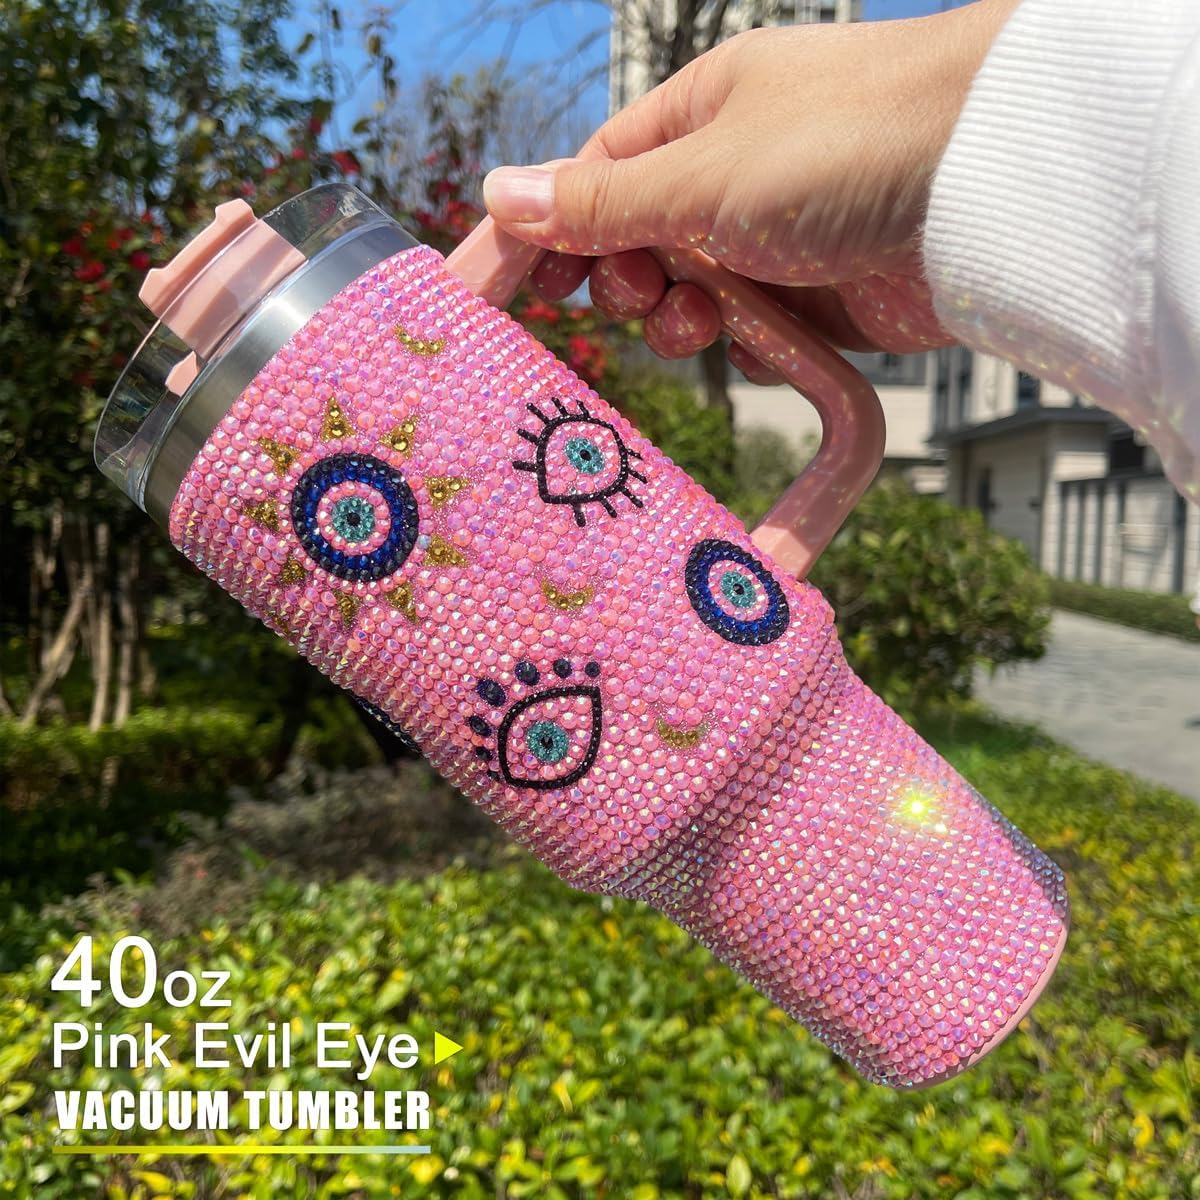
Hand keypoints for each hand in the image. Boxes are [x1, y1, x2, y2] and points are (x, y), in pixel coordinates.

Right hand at [483, 0, 1019, 381]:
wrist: (987, 184)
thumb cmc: (843, 146)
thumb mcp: (698, 174)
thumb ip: (599, 202)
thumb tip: (500, 193)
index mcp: (700, 114)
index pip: (598, 174)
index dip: (555, 230)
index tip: (523, 286)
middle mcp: (736, 172)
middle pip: (640, 242)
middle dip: (627, 281)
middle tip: (640, 296)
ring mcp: (779, 237)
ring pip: (693, 296)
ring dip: (679, 320)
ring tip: (698, 320)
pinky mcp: (819, 297)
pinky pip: (750, 333)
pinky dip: (739, 345)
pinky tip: (747, 340)